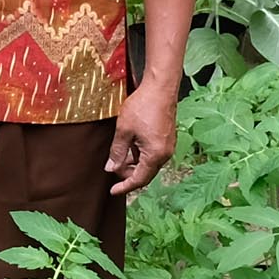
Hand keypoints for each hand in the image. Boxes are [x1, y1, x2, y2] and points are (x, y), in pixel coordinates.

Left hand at [107, 80, 180, 195]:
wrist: (160, 88)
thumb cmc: (143, 106)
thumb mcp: (124, 130)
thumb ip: (117, 152)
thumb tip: (111, 168)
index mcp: (155, 155)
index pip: (139, 179)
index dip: (125, 186)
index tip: (113, 191)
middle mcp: (165, 154)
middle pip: (145, 174)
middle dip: (128, 174)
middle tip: (112, 167)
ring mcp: (168, 146)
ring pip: (148, 164)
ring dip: (134, 164)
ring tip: (119, 155)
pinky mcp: (167, 139)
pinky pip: (153, 154)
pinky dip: (140, 155)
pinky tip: (130, 146)